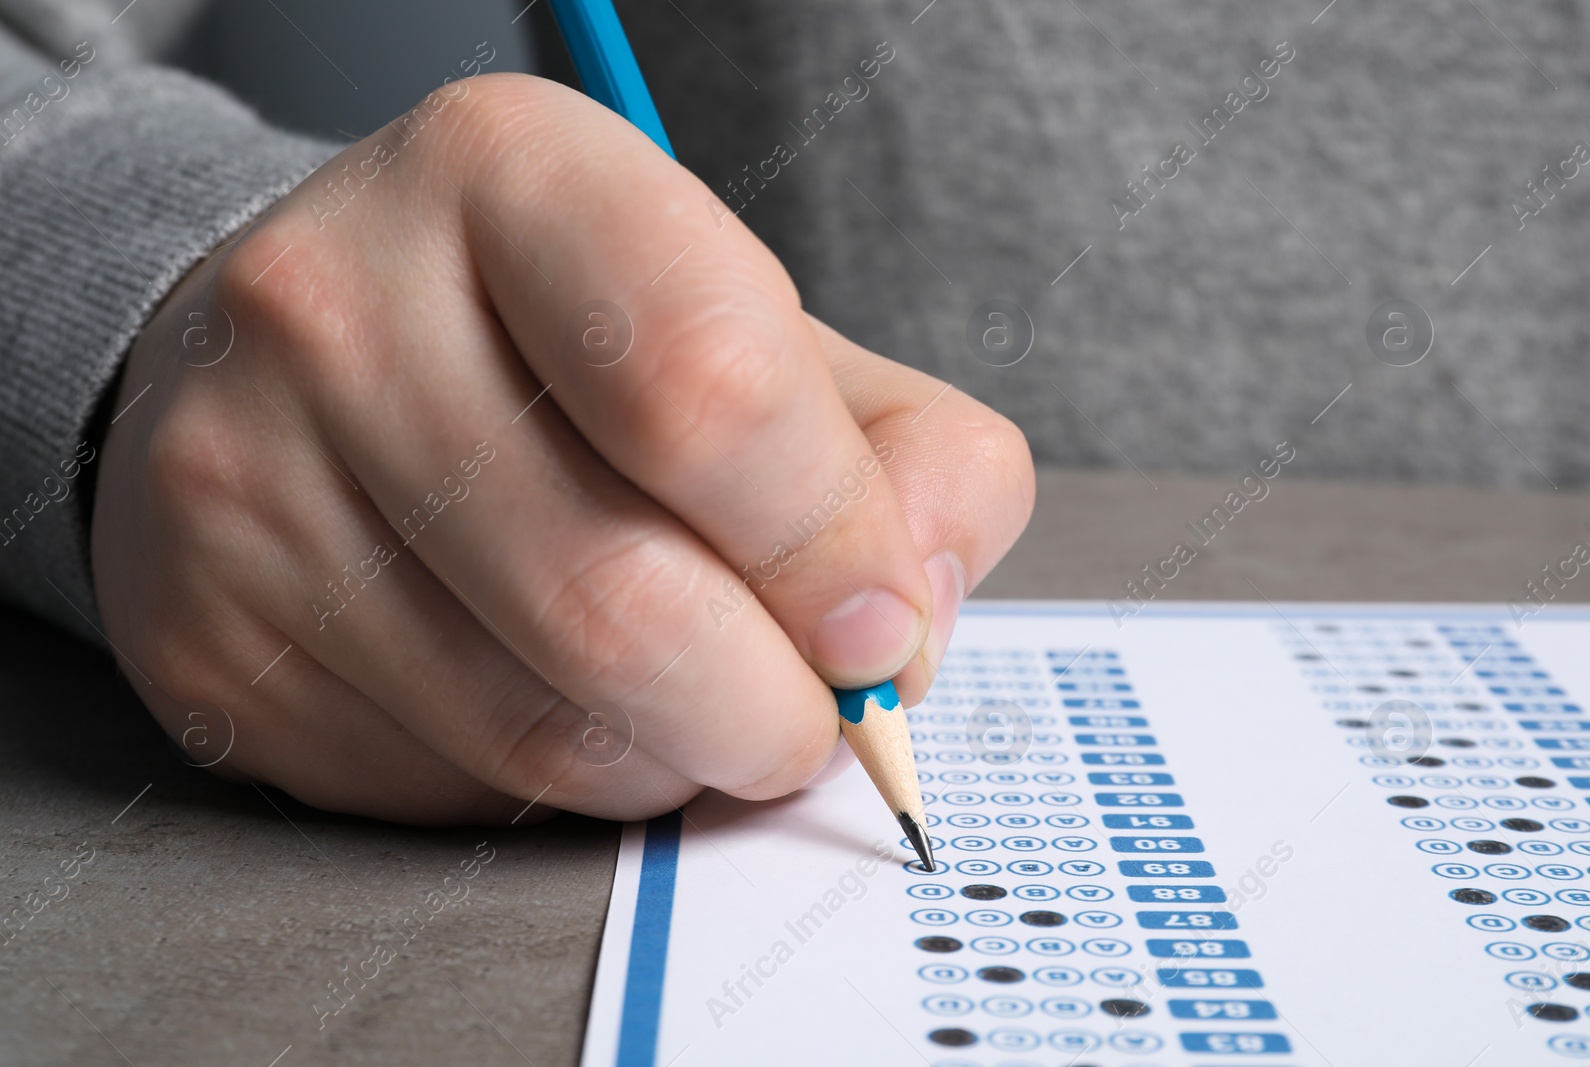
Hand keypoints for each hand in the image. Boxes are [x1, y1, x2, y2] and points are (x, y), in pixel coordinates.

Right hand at [92, 73, 1034, 823]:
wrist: (304, 363)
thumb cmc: (567, 348)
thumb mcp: (761, 329)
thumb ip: (903, 453)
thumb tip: (909, 625)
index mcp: (508, 175)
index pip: (711, 386)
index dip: (834, 546)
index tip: (884, 625)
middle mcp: (340, 308)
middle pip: (621, 600)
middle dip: (770, 709)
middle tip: (809, 710)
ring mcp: (249, 481)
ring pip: (540, 726)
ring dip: (674, 757)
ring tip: (694, 699)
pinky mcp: (214, 638)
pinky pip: (451, 791)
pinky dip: (562, 784)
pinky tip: (567, 701)